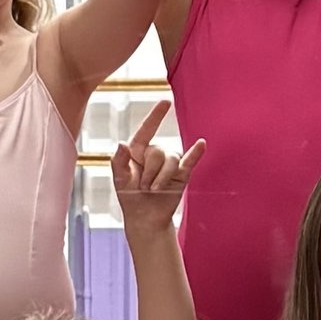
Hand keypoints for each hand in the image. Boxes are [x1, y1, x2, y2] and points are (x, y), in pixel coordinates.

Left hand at [109, 94, 205, 235]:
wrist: (145, 218)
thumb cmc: (129, 197)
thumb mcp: (119, 179)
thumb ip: (118, 161)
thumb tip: (122, 143)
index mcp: (137, 150)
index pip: (146, 129)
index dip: (156, 115)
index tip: (166, 101)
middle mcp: (155, 152)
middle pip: (158, 150)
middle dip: (150, 171)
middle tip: (143, 187)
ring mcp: (170, 163)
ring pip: (171, 159)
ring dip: (161, 177)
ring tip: (153, 190)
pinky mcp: (182, 173)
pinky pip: (190, 160)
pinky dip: (196, 152)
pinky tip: (201, 144)